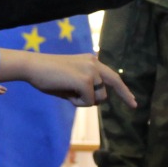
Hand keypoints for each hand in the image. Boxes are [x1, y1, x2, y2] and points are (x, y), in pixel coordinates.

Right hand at [0, 50, 135, 108]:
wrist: (33, 67)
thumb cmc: (47, 75)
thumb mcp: (71, 81)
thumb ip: (85, 87)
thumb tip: (97, 101)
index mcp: (91, 61)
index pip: (113, 77)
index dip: (124, 91)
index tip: (133, 103)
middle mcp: (95, 63)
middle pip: (110, 88)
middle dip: (112, 98)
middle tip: (134, 106)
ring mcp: (91, 72)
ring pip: (98, 98)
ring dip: (83, 101)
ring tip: (67, 92)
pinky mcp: (85, 81)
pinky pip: (88, 102)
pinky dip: (77, 103)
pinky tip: (66, 93)